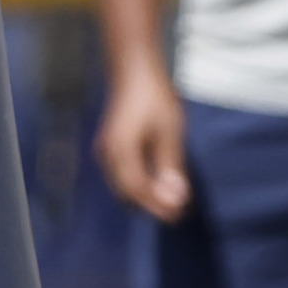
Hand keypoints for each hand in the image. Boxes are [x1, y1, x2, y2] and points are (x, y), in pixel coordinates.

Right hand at [97, 63, 191, 222]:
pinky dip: (142, 184)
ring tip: (173, 199)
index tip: (179, 214)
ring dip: (147, 196)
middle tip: (179, 211)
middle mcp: (108, 156)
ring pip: (125, 186)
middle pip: (127, 193)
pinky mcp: (111, 148)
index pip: (137, 189)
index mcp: (120, 151)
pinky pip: (124, 175)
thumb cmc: (154, 98)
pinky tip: (160, 181)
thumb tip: (176, 197)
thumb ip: (170, 166)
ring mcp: (107, 152)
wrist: (134, 72)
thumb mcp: (169, 132)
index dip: (158, 205)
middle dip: (152, 204)